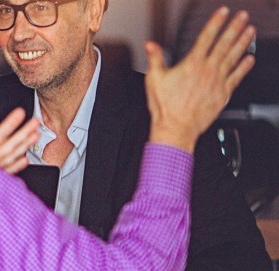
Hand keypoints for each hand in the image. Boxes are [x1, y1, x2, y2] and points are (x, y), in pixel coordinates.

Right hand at [0, 108, 38, 173]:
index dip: (9, 124)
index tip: (19, 114)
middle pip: (10, 145)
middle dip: (23, 132)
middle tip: (35, 122)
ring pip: (13, 156)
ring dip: (24, 146)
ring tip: (35, 136)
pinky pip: (9, 171)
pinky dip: (17, 166)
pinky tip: (25, 160)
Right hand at [145, 7, 255, 151]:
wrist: (176, 128)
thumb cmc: (165, 107)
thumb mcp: (154, 79)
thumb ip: (155, 59)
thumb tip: (150, 45)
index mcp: (191, 64)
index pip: (206, 37)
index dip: (215, 22)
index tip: (223, 13)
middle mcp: (207, 70)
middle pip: (224, 44)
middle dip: (234, 27)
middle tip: (243, 16)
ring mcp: (218, 81)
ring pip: (233, 57)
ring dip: (242, 42)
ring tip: (249, 30)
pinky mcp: (223, 93)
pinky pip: (237, 76)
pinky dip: (244, 66)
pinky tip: (249, 58)